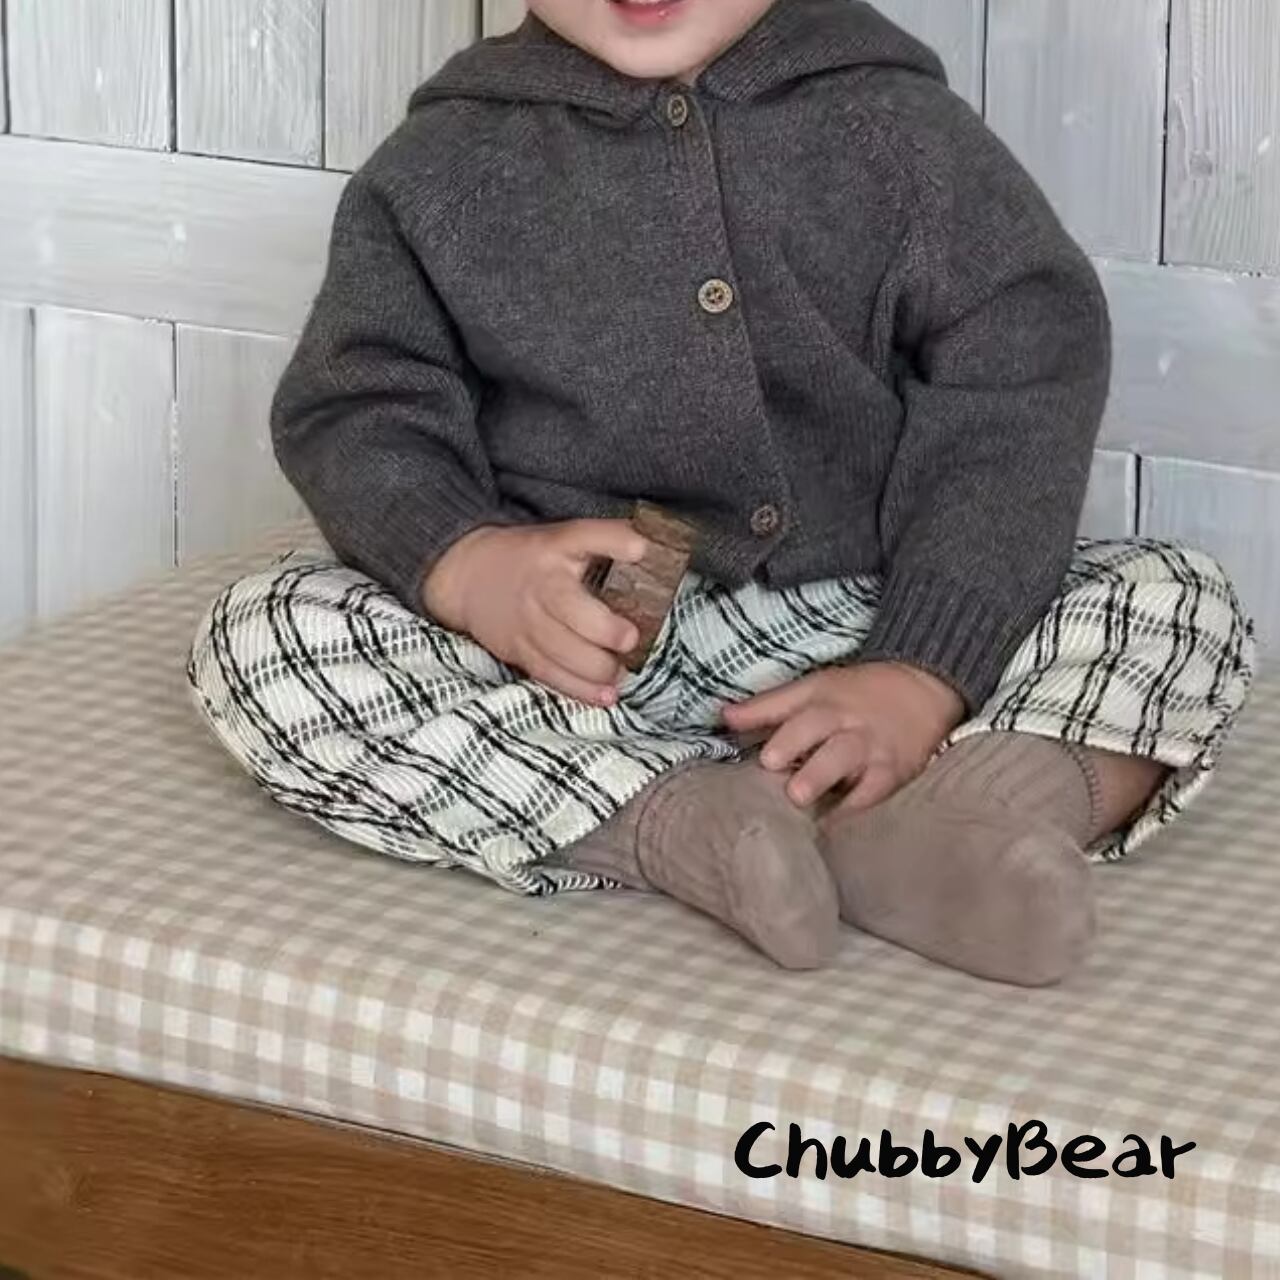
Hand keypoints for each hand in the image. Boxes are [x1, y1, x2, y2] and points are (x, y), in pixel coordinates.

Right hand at [422, 519, 649, 706]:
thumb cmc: (536, 559)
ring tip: (621, 670)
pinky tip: (606, 695)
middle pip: (568, 608)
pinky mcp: (519, 650)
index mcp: (557, 548)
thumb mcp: (567, 538)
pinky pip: (550, 674)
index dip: (614, 541)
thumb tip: (660, 551)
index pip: (586, 536)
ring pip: (562, 651)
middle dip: (604, 629)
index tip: (640, 549)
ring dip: (599, 667)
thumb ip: (609, 543)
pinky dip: (580, 689)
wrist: (470, 576)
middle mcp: (540, 584)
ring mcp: (527, 621)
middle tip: (630, 638)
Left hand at [721, 662, 965, 812]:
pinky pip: (873, 790)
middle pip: (816, 728)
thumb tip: (723, 717)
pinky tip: (833, 823)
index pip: (790, 705)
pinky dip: (854, 807)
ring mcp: (868, 746)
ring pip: (844, 758)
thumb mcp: (814, 689)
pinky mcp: (892, 771)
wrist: (923, 690)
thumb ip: (768, 706)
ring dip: (821, 775)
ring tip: (799, 795)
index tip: (738, 730)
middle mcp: (843, 720)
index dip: (765, 717)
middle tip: (771, 764)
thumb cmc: (857, 694)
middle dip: (793, 744)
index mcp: (821, 697)